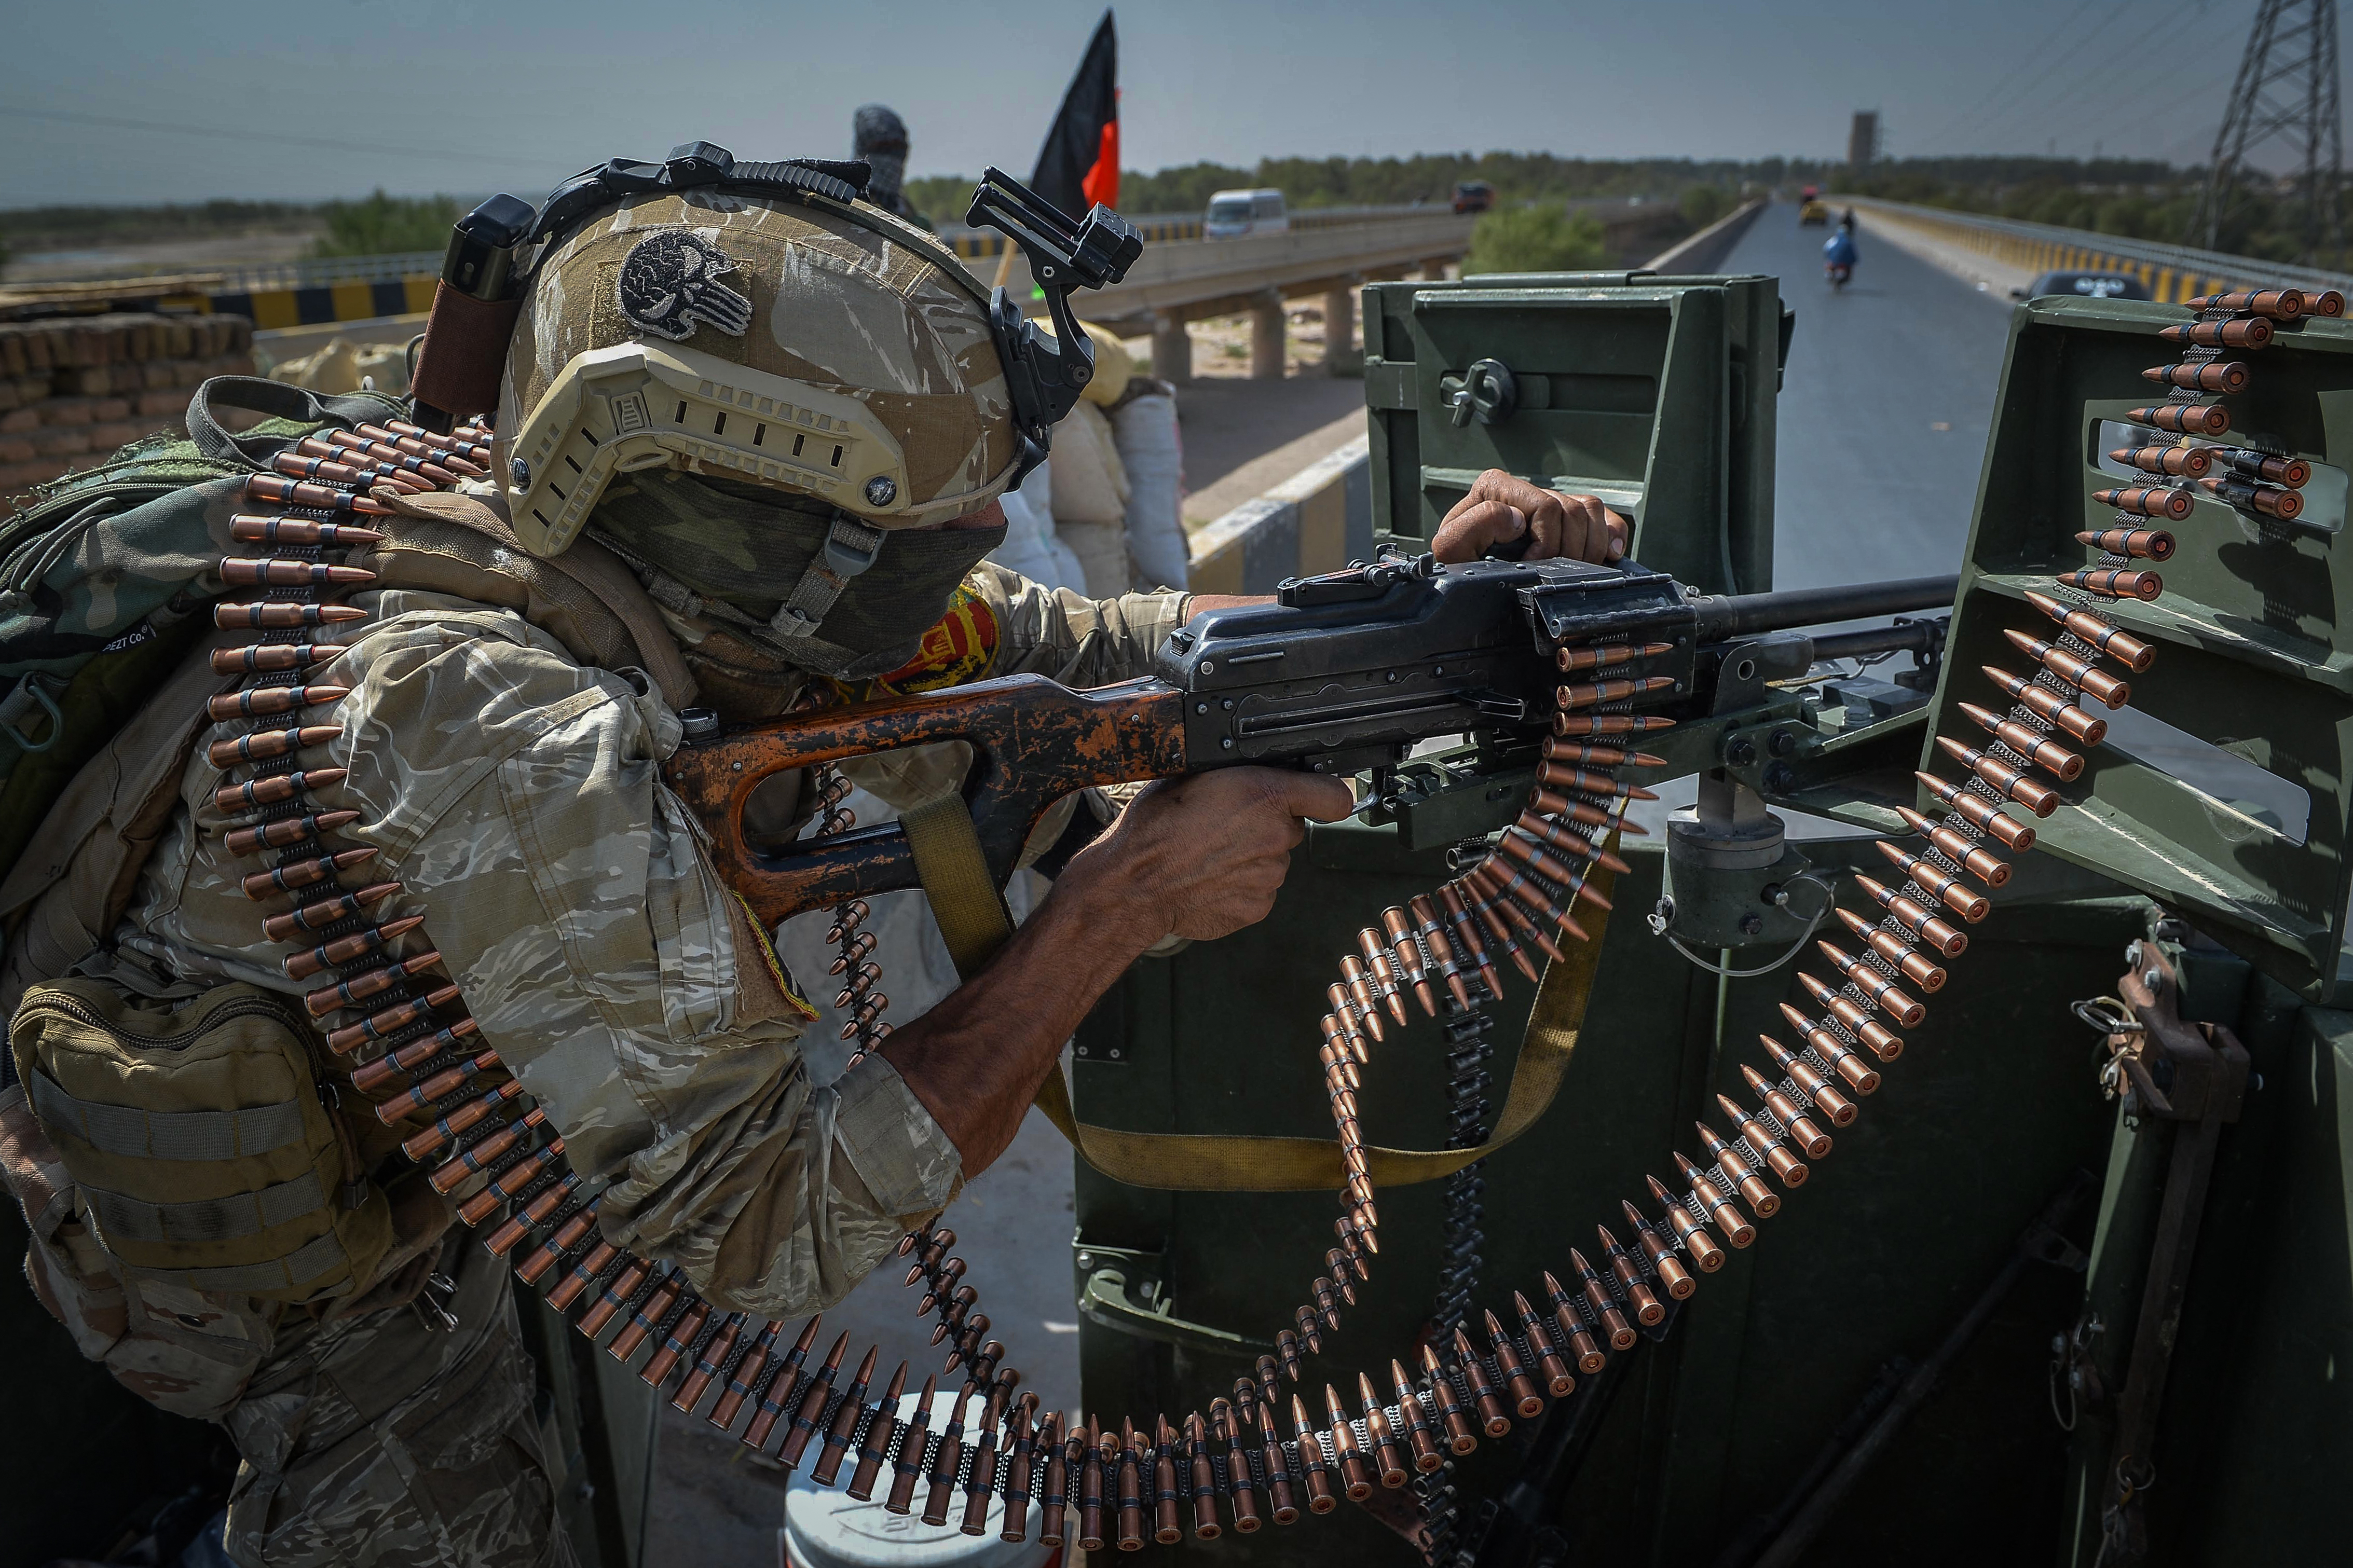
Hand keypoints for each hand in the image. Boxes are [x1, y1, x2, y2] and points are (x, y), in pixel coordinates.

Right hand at [1071, 768, 1357, 943]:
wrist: (1134, 882)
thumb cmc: (1156, 824)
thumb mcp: (1196, 774)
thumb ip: (1241, 774)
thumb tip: (1260, 772)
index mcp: (1267, 795)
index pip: (1334, 797)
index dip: (1324, 796)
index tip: (1314, 799)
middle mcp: (1277, 837)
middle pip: (1292, 827)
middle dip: (1268, 825)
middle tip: (1226, 826)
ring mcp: (1270, 876)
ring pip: (1273, 860)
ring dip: (1250, 857)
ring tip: (1208, 853)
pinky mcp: (1257, 907)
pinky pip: (1259, 890)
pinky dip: (1239, 886)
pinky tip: (1208, 878)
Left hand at [1431, 470, 1627, 565]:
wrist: (1462, 584)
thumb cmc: (1457, 568)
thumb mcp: (1451, 549)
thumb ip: (1475, 525)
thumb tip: (1517, 518)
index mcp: (1495, 488)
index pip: (1546, 506)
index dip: (1547, 542)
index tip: (1533, 566)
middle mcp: (1524, 490)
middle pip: (1573, 510)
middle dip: (1571, 549)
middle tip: (1556, 575)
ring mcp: (1548, 502)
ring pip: (1591, 510)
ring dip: (1591, 547)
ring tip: (1574, 571)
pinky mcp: (1566, 519)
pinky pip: (1604, 515)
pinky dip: (1613, 535)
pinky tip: (1608, 557)